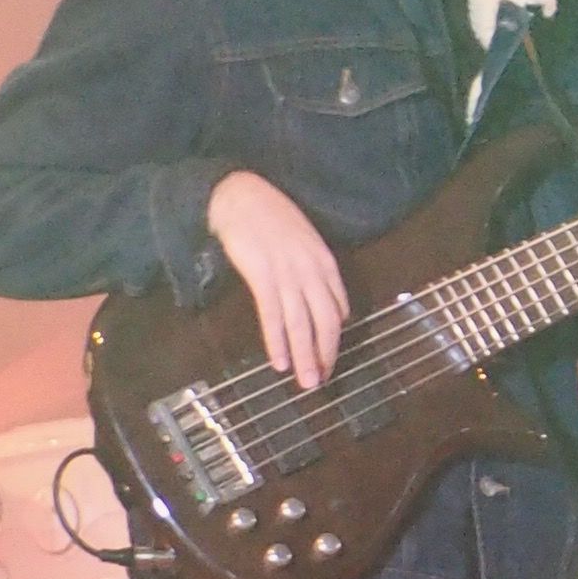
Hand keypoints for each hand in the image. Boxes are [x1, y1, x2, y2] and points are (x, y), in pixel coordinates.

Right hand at [206, 171, 349, 392]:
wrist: (238, 196)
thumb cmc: (269, 217)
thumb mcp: (303, 242)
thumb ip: (315, 271)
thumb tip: (328, 302)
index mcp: (325, 263)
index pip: (339, 308)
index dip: (335, 337)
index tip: (331, 359)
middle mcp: (312, 271)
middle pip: (326, 321)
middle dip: (325, 354)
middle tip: (322, 382)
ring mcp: (289, 274)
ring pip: (302, 324)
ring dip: (304, 356)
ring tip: (306, 382)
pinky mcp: (262, 276)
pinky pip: (274, 315)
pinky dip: (278, 341)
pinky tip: (279, 362)